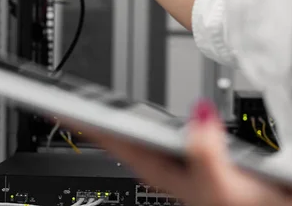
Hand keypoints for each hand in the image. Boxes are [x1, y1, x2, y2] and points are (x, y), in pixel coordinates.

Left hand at [64, 101, 289, 205]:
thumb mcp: (232, 190)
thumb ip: (209, 156)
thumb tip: (194, 117)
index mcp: (172, 177)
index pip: (121, 145)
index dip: (89, 124)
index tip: (59, 106)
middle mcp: (174, 173)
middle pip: (126, 143)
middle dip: (97, 122)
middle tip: (67, 102)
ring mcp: (188, 168)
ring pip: (145, 141)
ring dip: (121, 124)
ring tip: (96, 107)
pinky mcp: (204, 162)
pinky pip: (168, 138)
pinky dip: (154, 125)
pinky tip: (150, 120)